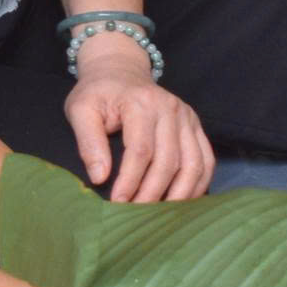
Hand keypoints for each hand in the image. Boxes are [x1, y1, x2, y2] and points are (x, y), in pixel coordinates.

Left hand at [65, 35, 213, 202]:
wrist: (120, 70)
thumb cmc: (98, 93)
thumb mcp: (81, 109)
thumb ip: (88, 142)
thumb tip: (99, 178)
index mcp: (142, 103)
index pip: (141, 150)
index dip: (130, 181)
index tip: (118, 203)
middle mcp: (170, 108)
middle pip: (169, 161)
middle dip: (152, 194)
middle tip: (136, 216)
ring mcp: (187, 117)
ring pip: (193, 164)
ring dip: (180, 194)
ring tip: (161, 216)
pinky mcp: (195, 125)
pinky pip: (206, 160)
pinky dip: (199, 184)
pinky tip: (183, 202)